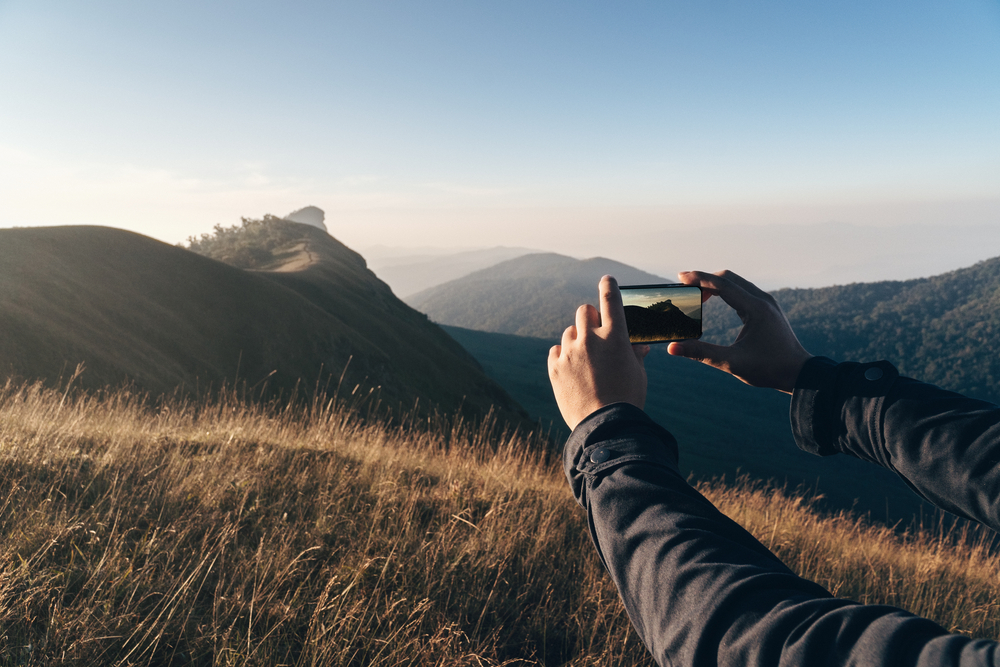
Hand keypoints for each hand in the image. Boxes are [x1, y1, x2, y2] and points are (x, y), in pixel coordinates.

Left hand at [548, 275, 649, 429]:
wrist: (605, 427)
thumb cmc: (627, 398)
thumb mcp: (638, 373)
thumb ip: (635, 353)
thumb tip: (638, 345)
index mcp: (615, 336)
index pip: (610, 299)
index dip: (608, 286)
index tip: (606, 280)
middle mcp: (590, 339)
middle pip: (584, 312)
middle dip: (591, 318)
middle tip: (596, 330)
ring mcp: (570, 353)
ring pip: (569, 332)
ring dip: (577, 339)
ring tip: (586, 358)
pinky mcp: (555, 368)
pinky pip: (555, 351)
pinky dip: (563, 355)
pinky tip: (572, 367)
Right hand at [667, 270, 811, 393]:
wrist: (799, 373)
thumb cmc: (769, 369)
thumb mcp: (732, 363)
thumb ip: (701, 353)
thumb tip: (673, 348)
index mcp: (756, 308)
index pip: (723, 285)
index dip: (699, 279)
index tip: (680, 278)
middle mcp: (762, 300)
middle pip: (728, 278)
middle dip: (705, 280)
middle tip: (685, 288)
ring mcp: (766, 303)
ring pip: (736, 283)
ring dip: (715, 285)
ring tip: (696, 295)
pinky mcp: (767, 309)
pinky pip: (742, 292)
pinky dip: (725, 292)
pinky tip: (714, 300)